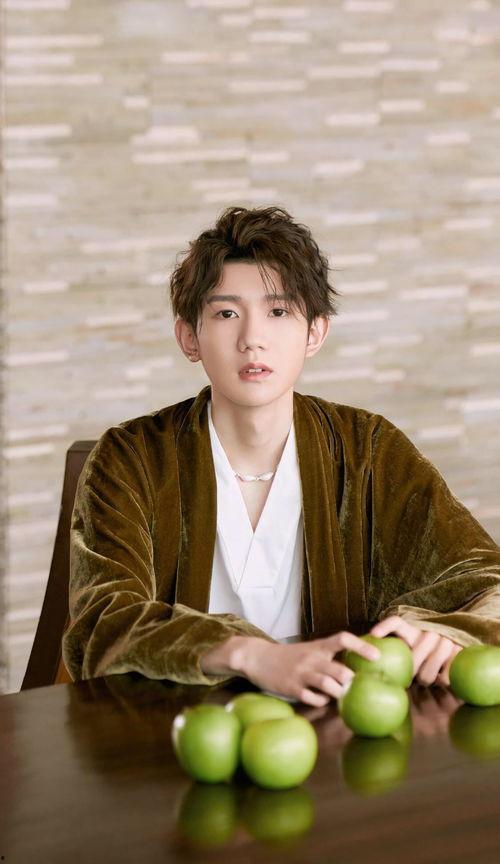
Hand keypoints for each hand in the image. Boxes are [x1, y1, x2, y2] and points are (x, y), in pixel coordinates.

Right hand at [235, 632, 380, 706]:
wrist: (259, 658)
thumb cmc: (291, 656)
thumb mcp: (310, 650)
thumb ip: (330, 656)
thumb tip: (356, 667)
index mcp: (319, 646)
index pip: (343, 639)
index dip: (361, 647)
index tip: (377, 656)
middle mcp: (312, 658)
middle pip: (340, 671)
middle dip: (350, 682)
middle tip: (355, 688)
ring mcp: (302, 673)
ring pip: (328, 685)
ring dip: (337, 693)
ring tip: (339, 695)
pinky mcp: (292, 688)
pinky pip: (312, 698)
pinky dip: (321, 701)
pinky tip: (320, 699)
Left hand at [369, 615, 462, 686]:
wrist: (462, 651)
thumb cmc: (430, 656)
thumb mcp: (414, 647)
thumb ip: (398, 654)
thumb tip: (372, 669)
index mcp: (413, 629)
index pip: (397, 622)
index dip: (385, 626)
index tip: (374, 634)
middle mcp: (429, 632)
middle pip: (413, 659)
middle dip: (410, 674)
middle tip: (409, 680)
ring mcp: (445, 641)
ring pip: (427, 672)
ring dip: (426, 680)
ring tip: (426, 679)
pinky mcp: (460, 652)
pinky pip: (445, 678)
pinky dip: (442, 683)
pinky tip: (442, 681)